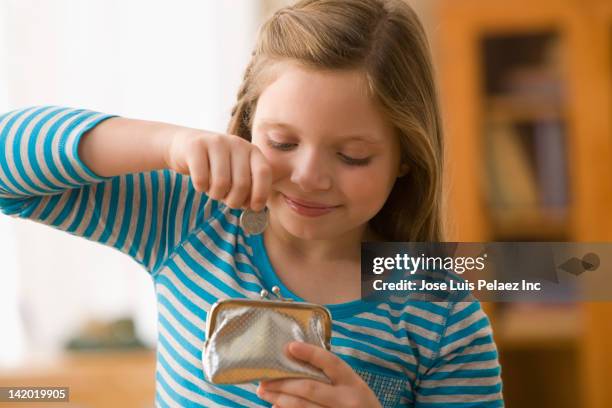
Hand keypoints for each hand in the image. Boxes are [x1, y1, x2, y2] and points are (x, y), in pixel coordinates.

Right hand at [165, 129, 271, 210]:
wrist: (184, 145)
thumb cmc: (216, 166)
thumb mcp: (237, 172)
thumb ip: (249, 187)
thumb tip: (255, 208)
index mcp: (252, 150)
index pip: (263, 172)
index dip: (260, 193)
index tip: (254, 208)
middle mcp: (237, 143)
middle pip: (242, 183)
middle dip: (234, 201)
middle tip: (226, 200)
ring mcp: (216, 142)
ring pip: (221, 183)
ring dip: (216, 195)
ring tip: (212, 190)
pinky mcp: (196, 146)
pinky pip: (201, 179)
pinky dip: (200, 188)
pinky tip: (200, 183)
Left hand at [256, 341, 381, 407]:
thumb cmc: (361, 406)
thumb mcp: (355, 388)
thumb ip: (334, 377)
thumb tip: (298, 362)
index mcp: (353, 383)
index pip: (331, 363)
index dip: (310, 353)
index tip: (290, 346)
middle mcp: (347, 400)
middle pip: (309, 387)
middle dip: (282, 383)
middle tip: (264, 380)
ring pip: (302, 407)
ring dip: (279, 399)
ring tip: (265, 393)